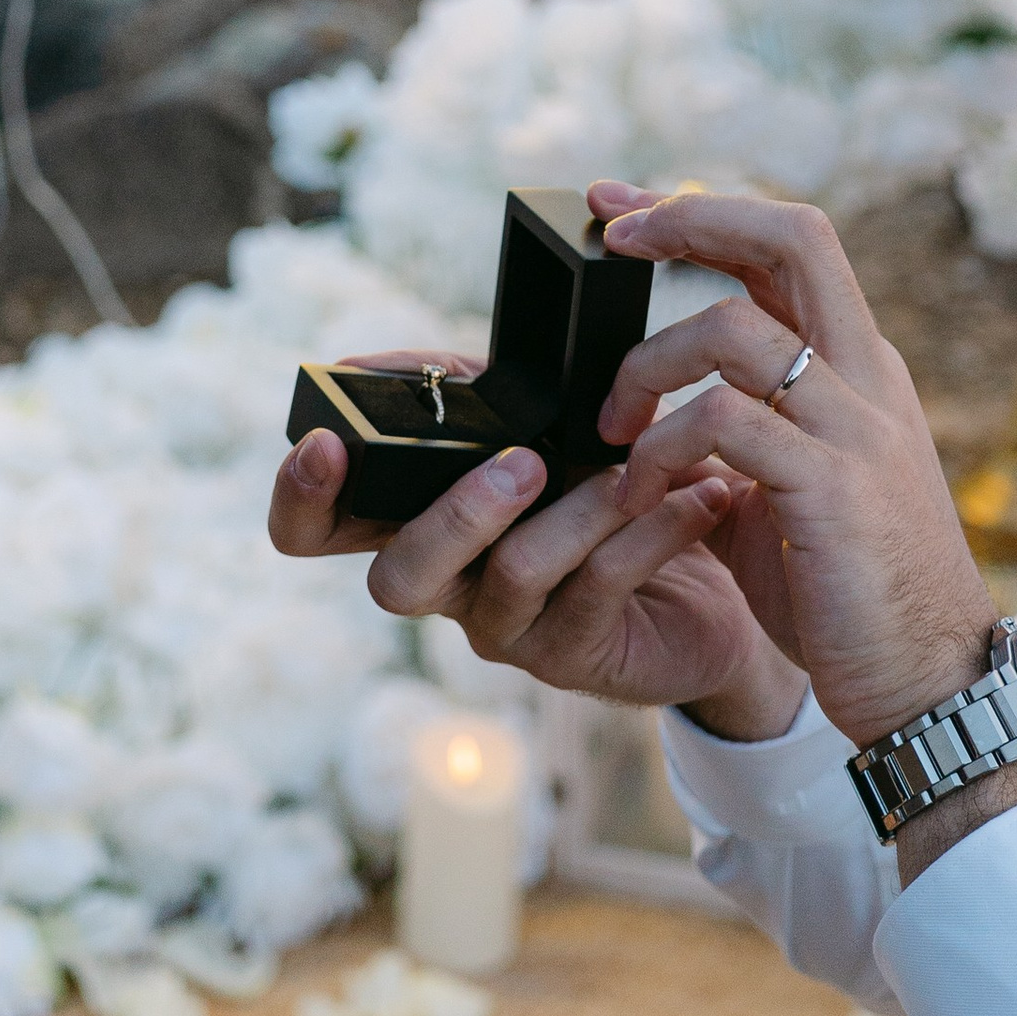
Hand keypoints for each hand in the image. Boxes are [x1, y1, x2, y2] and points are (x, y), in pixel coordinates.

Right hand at [267, 355, 803, 725]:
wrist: (716, 576)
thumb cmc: (605, 484)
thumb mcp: (537, 424)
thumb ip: (468, 395)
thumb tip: (377, 362)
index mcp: (415, 520)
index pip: (316, 531)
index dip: (300, 497)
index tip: (324, 445)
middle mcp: (447, 584)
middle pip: (395, 578)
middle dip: (454, 516)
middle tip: (523, 463)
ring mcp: (507, 628)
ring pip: (514, 572)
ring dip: (580, 510)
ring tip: (630, 468)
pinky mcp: (577, 653)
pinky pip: (602, 587)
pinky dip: (653, 531)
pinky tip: (698, 493)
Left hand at [588, 180, 997, 751]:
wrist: (927, 682)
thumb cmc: (847, 596)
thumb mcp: (783, 496)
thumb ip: (731, 442)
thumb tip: (649, 417)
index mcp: (857, 371)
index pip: (789, 249)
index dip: (703, 212)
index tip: (620, 211)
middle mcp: (865, 378)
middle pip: (792, 238)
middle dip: (688, 219)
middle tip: (609, 240)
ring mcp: (856, 428)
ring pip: (734, 329)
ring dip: (647, 366)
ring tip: (614, 430)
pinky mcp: (831, 486)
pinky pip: (723, 423)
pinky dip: (662, 447)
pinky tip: (640, 491)